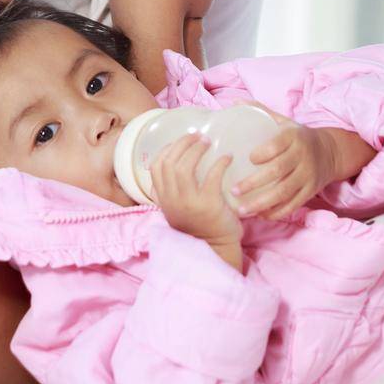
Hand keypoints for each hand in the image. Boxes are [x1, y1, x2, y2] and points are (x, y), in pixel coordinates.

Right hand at [151, 133, 242, 249]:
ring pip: (184, 167)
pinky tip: (227, 158)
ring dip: (196, 150)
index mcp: (163, 199)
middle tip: (198, 136)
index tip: (183, 141)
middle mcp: (171, 200)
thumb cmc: (201, 225)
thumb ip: (175, 189)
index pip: (156, 166)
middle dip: (183, 144)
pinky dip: (220, 163)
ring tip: (208, 142)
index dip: (168, 148)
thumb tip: (183, 159)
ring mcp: (188, 203)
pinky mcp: (208, 205)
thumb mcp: (179, 208)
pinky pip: (211, 176)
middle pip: (169, 162)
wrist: (216, 248)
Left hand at [229, 101, 337, 219]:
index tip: (248, 158)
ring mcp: (307, 176)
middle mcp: (302, 157)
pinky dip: (276, 212)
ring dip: (261, 203)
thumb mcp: (284, 122)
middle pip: (278, 172)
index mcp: (294, 137)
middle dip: (254, 183)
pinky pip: (293, 204)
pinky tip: (260, 215)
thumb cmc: (298, 137)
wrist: (330, 152)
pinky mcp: (310, 191)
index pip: (278, 145)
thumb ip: (261, 112)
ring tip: (241, 209)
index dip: (263, 153)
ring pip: (284, 192)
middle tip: (233, 190)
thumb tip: (235, 103)